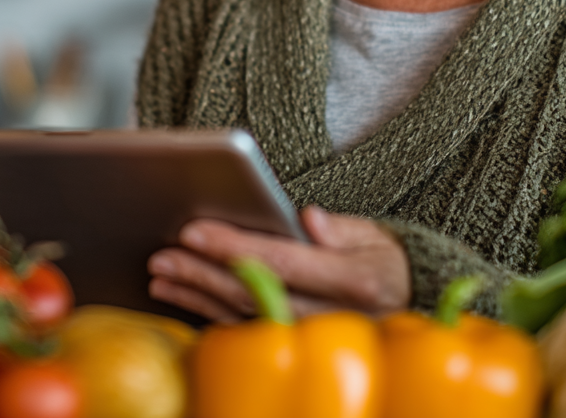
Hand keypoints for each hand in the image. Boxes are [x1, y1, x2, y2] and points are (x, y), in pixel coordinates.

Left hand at [147, 206, 410, 322]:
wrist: (403, 305)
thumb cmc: (383, 262)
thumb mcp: (375, 236)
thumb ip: (340, 229)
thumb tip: (308, 219)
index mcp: (354, 281)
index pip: (282, 261)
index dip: (235, 246)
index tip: (195, 230)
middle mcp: (330, 316)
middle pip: (255, 292)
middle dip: (204, 272)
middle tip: (164, 254)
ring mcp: (310, 337)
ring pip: (243, 315)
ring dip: (197, 294)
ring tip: (162, 272)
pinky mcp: (294, 346)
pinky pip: (244, 330)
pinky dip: (208, 312)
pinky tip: (182, 295)